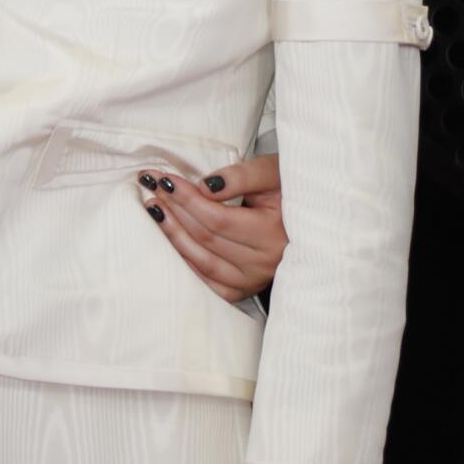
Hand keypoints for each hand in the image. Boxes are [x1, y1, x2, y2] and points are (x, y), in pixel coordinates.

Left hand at [138, 155, 285, 303]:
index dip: (187, 199)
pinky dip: (182, 261)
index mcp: (275, 233)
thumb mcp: (272, 173)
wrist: (311, 220)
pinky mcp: (241, 290)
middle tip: (152, 189)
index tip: (164, 179)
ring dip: (172, 235)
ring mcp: (252, 280)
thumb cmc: (288, 191)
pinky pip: (204, 281)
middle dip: (175, 212)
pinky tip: (167, 241)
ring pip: (201, 262)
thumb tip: (205, 186)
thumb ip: (242, 176)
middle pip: (206, 239)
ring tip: (154, 210)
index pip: (219, 219)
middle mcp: (265, 262)